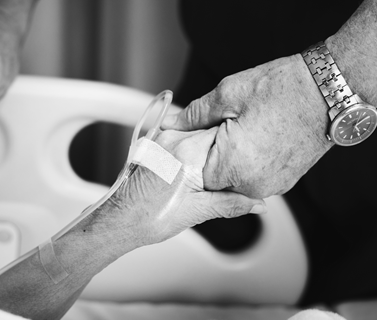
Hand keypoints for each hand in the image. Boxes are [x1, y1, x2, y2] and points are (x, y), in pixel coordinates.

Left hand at [91, 128, 266, 246]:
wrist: (120, 220)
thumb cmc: (149, 218)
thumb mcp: (197, 212)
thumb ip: (231, 203)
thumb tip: (257, 203)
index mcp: (188, 152)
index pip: (226, 137)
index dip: (239, 149)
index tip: (247, 164)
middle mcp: (174, 140)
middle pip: (213, 134)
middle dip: (226, 151)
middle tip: (231, 175)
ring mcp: (164, 140)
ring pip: (200, 136)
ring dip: (210, 152)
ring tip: (209, 178)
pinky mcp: (157, 145)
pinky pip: (185, 140)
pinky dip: (196, 152)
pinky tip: (194, 173)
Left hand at [162, 55, 333, 198]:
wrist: (330, 91)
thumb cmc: (283, 89)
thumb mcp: (228, 94)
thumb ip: (194, 115)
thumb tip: (172, 124)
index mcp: (233, 167)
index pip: (193, 175)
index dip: (191, 152)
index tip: (197, 133)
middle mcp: (253, 185)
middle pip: (214, 180)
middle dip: (210, 155)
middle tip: (222, 125)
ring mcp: (272, 186)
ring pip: (235, 179)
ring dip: (231, 158)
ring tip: (244, 127)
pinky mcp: (285, 181)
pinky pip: (254, 177)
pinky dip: (249, 161)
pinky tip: (257, 136)